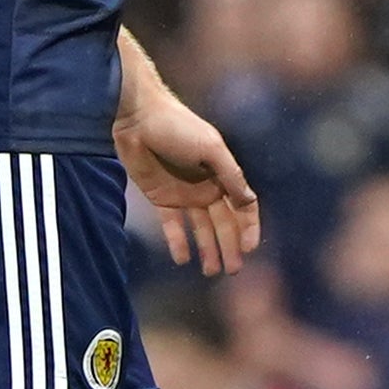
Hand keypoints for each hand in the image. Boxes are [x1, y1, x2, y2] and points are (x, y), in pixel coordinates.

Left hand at [113, 94, 260, 274]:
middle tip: (232, 270)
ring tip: (210, 272)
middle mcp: (206, 185)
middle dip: (229, 245)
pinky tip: (182, 259)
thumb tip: (249, 201)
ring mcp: (184, 192)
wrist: (137, 117)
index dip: (248, 227)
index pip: (242, 205)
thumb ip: (230, 175)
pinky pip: (172, 224)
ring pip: (200, 227)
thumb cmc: (179, 126)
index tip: (250, 249)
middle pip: (223, 222)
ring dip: (207, 249)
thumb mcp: (210, 148)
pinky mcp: (161, 197)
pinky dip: (178, 241)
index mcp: (222, 172)